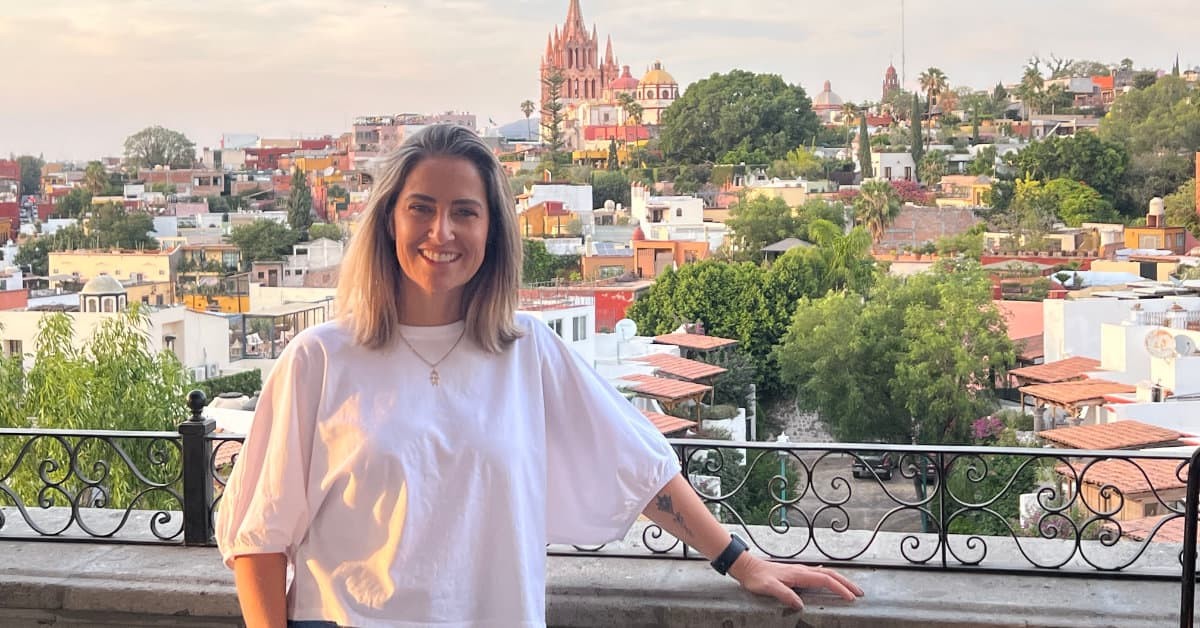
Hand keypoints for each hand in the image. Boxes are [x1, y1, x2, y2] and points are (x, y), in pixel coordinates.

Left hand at [727, 553, 862, 610]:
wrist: (747, 567)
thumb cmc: (757, 578)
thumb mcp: (768, 588)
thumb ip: (784, 595)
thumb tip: (800, 605)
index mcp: (799, 574)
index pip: (826, 580)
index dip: (840, 589)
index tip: (851, 598)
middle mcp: (802, 570)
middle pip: (831, 575)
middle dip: (846, 583)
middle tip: (860, 593)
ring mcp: (800, 571)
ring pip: (826, 574)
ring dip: (840, 580)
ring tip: (851, 589)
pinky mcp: (796, 573)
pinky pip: (818, 574)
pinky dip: (829, 578)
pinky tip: (830, 581)